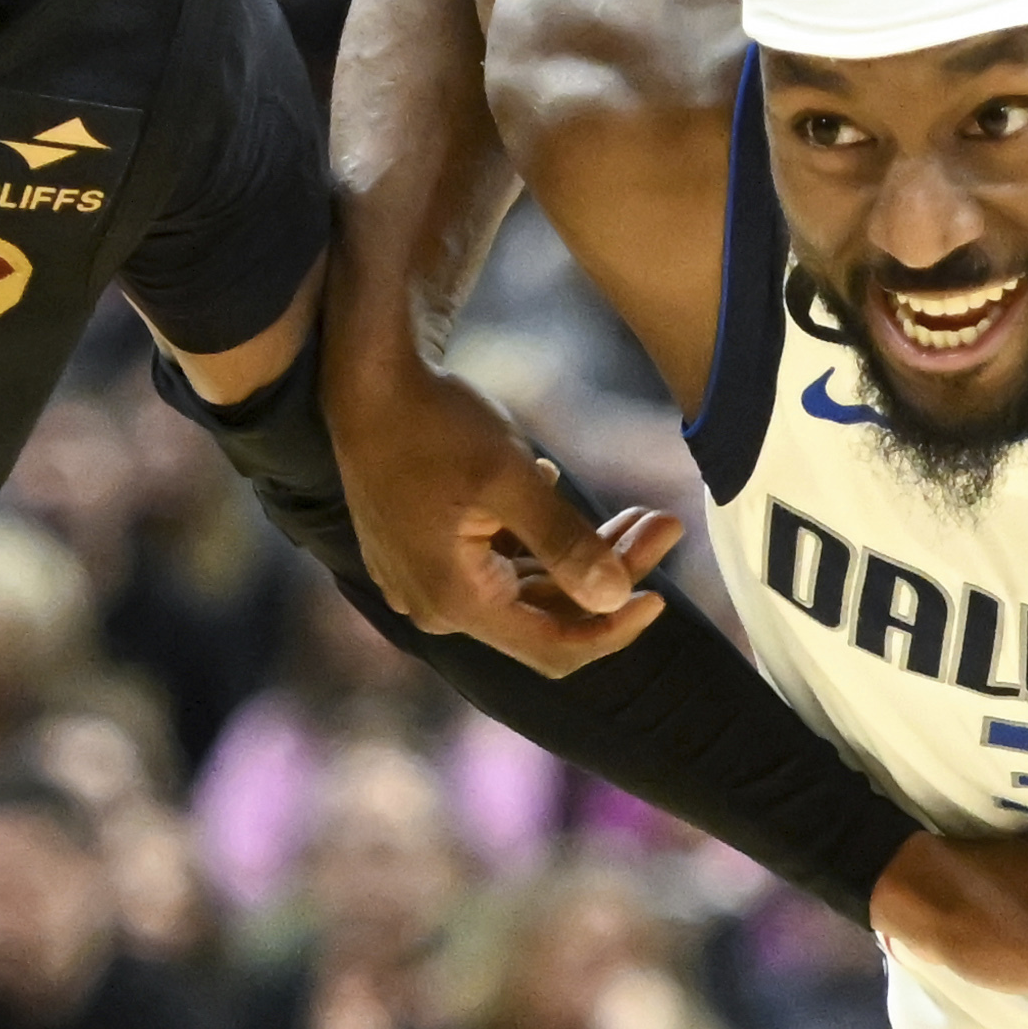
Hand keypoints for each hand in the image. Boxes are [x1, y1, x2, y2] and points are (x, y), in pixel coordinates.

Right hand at [332, 348, 677, 668]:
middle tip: (662, 523)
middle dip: (608, 574)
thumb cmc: (435, 423)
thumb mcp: (511, 478)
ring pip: (523, 586)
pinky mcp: (424, 556)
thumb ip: (564, 544)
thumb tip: (615, 599)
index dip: (613, 629)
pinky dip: (537, 539)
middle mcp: (436, 606)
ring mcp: (425, 583)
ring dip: (579, 553)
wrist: (365, 383)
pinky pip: (494, 565)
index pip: (554, 645)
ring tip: (635, 511)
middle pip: (544, 612)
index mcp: (457, 600)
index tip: (661, 597)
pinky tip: (556, 487)